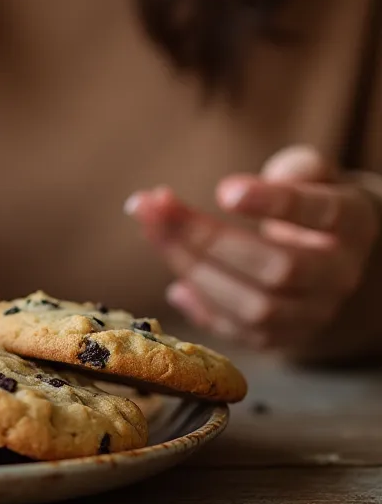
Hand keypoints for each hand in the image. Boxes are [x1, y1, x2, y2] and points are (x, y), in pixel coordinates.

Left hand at [126, 146, 380, 350]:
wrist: (334, 255)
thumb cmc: (312, 200)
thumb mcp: (314, 173)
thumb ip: (296, 167)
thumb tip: (251, 185)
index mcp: (351, 223)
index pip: (320, 213)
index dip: (274, 203)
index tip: (224, 190)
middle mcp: (338, 275)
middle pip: (279, 268)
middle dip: (207, 238)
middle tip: (155, 205)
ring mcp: (313, 312)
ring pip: (256, 307)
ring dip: (193, 269)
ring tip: (151, 229)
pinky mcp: (284, 337)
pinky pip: (242, 334)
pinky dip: (203, 310)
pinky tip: (175, 282)